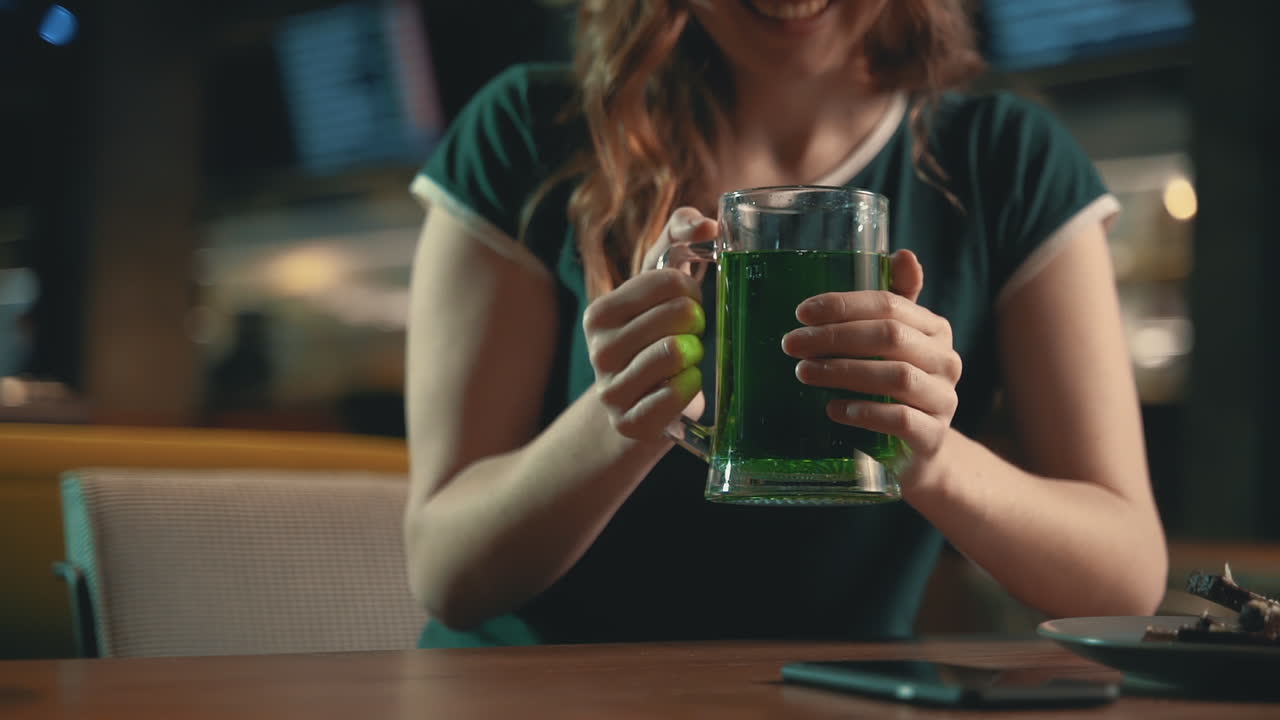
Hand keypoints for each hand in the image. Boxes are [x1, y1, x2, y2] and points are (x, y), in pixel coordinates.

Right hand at [582, 207, 715, 439]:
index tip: (689, 304)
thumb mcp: (658, 289)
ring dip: (695, 356)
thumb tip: (705, 222)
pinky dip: (689, 389)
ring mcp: (611, 391)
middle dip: (698, 323)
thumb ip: (678, 239)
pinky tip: (682, 387)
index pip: (669, 280)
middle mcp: (598, 350)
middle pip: (679, 315)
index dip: (692, 290)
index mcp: (600, 313)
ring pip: (676, 354)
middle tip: (691, 335)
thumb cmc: (655, 337)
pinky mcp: (629, 424)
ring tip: (687, 360)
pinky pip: (676, 395)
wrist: (638, 407)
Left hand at [780, 250, 961, 460]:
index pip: (890, 305)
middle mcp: (946, 361)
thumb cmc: (893, 389)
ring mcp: (944, 400)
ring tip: (804, 372)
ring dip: (843, 372)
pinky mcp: (933, 436)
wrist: (914, 451)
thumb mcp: (892, 344)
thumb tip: (903, 254)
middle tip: (792, 344)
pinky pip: (900, 419)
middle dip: (835, 337)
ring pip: (896, 377)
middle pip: (890, 337)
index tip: (801, 313)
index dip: (844, 305)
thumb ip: (893, 302)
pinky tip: (833, 409)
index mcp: (935, 329)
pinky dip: (863, 412)